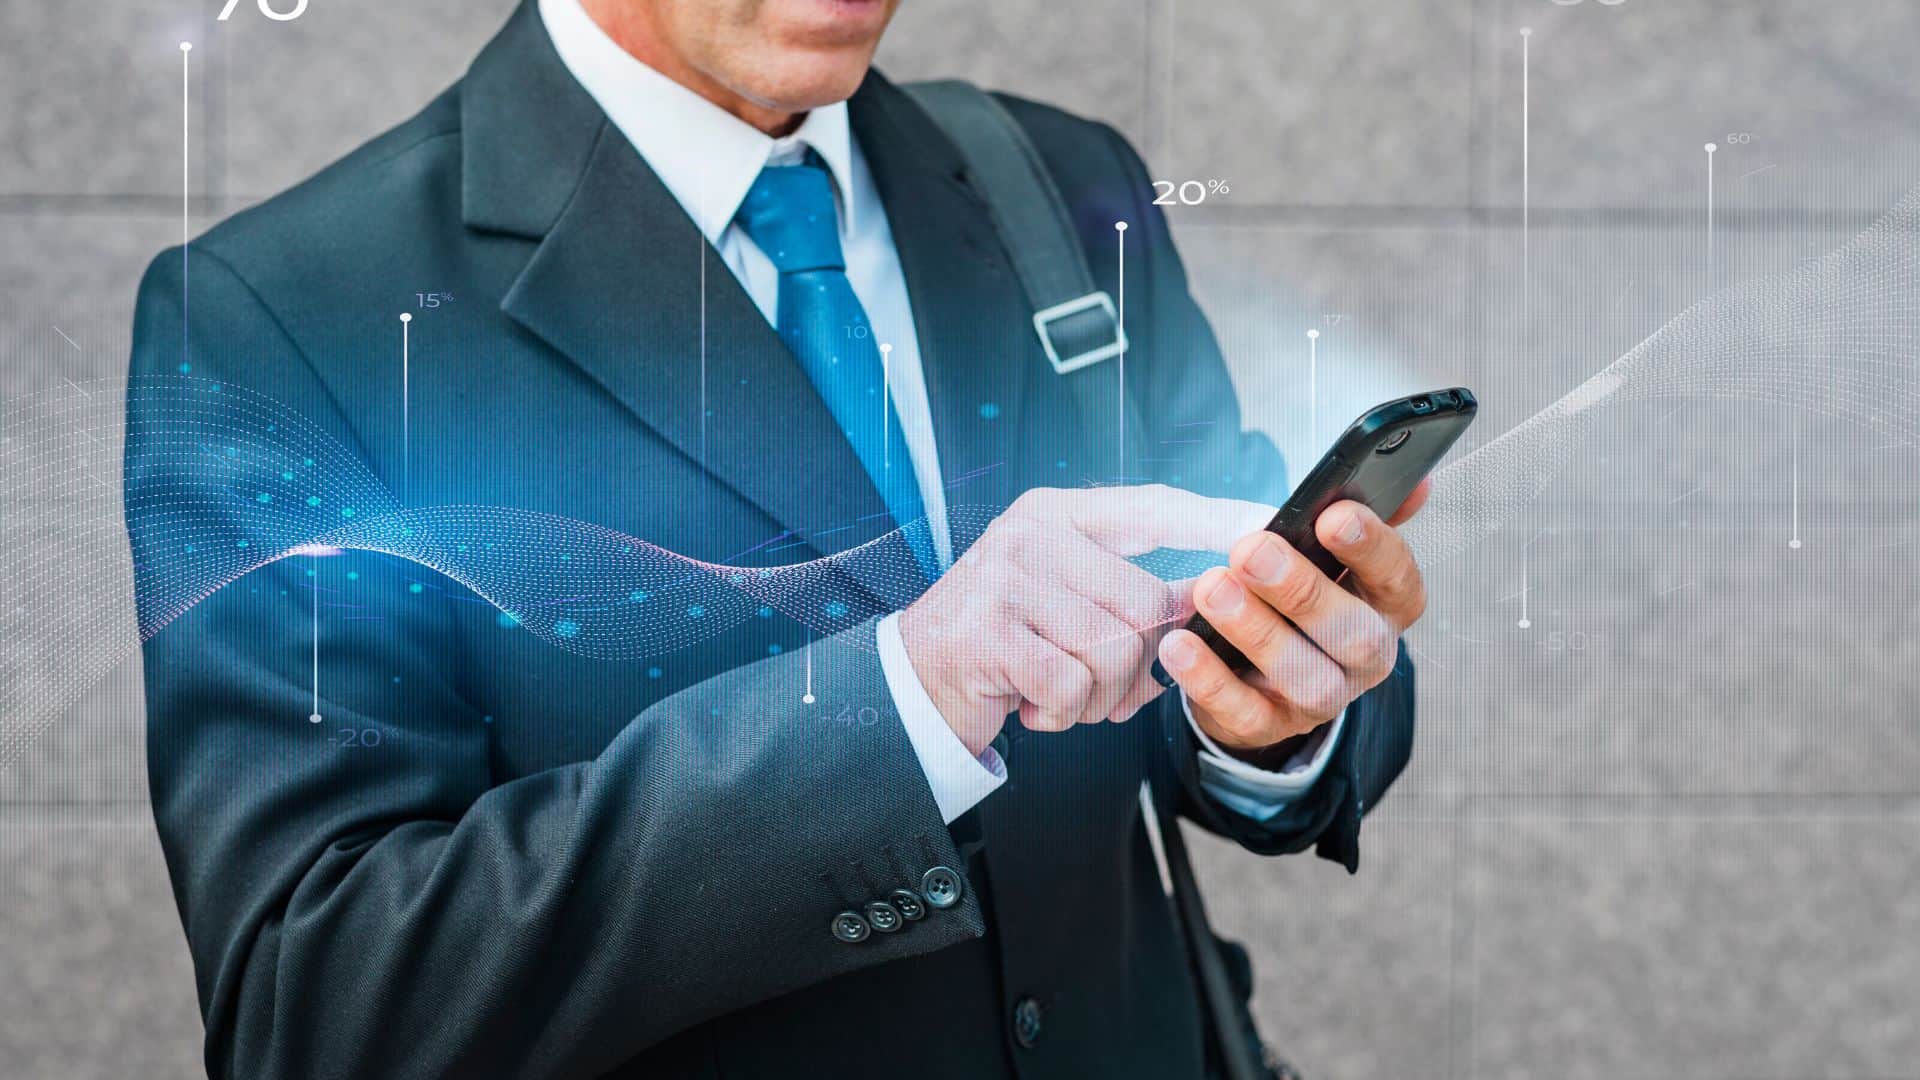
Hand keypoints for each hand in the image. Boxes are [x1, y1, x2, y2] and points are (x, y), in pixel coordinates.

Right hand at [898, 485, 1269, 755]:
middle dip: (1138, 665)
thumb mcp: (1066, 603)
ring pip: (1115, 649)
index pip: (1154, 507)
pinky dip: (1064, 713)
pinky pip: (1073, 684)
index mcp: (1057, 515)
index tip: (1267, 525)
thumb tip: (1213, 610)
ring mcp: (1005, 579)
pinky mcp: (988, 632)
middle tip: (1102, 688)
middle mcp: (1031, 534)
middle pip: (1146, 602)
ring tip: (1062, 695)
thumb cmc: (1004, 644)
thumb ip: (1133, 598)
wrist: (913, 685)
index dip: (1214, 518)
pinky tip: (1033, 706)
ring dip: (1100, 696)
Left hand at [1155, 481, 1431, 757]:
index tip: (1332, 515)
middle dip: (1302, 590)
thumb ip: (1358, 511)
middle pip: (1355, 634)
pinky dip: (1209, 679)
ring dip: (1256, 632)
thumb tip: (1416, 482)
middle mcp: (1366, 656)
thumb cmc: (1292, 590)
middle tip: (1251, 550)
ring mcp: (1321, 698)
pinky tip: (1178, 644)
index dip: (1371, 548)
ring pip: (1306, 678)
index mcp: (1385, 605)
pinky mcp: (1270, 727)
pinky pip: (1245, 714)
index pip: (1399, 578)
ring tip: (1210, 589)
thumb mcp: (1324, 550)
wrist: (1252, 666)